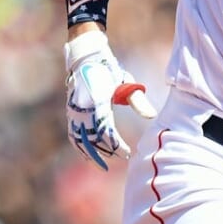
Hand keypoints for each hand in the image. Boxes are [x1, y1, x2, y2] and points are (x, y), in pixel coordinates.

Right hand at [64, 30, 156, 170]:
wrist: (86, 58)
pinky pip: (73, 134)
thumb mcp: (126, 83)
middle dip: (105, 153)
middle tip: (119, 159)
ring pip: (79, 140)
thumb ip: (138, 101)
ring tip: (101, 165)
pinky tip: (87, 154)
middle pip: (92, 140)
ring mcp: (74, 111)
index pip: (107, 133)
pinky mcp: (70, 112)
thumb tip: (151, 116)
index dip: (117, 146)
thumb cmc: (109, 70)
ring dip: (90, 154)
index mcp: (98, 103)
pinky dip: (79, 146)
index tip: (127, 153)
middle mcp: (83, 110)